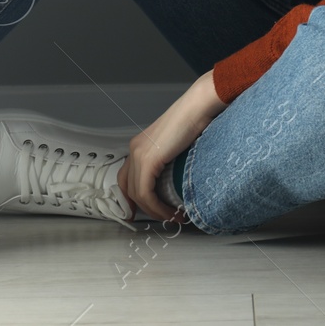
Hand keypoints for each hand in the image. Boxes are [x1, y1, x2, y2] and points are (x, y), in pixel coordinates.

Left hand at [118, 69, 225, 224]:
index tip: (140, 212)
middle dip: (144, 209)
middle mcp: (135, 149)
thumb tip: (176, 181)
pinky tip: (170, 212)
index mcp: (140, 145)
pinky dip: (157, 207)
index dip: (131, 198)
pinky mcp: (148, 160)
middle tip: (163, 218)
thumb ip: (170, 160)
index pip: (126, 178)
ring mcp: (139, 154)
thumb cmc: (194, 121)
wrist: (198, 107)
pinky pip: (145, 193)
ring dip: (154, 211)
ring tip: (172, 217)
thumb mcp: (177, 145)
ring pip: (137, 194)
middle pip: (129, 188)